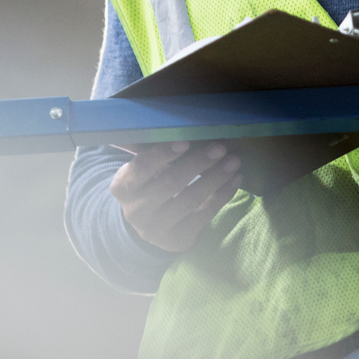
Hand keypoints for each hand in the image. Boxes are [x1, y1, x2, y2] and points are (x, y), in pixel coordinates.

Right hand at [110, 141, 242, 252]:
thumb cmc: (150, 184)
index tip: (186, 141)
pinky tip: (235, 180)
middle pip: (170, 183)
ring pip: (189, 200)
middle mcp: (135, 210)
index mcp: (123, 186)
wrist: (151, 224)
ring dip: (215, 178)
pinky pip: (204, 216)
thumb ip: (152, 146)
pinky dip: (222, 195)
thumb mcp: (143, 169)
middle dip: (197, 163)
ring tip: (234, 161)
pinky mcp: (176, 240)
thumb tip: (170, 118)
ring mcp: (155, 229)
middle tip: (220, 147)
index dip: (163, 153)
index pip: (142, 167)